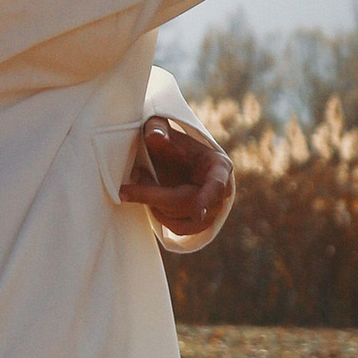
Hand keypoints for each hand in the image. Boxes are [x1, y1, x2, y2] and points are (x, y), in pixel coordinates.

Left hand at [118, 112, 235, 252]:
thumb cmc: (173, 145)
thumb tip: (153, 136)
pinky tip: (150, 200)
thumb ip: (157, 129)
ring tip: (143, 181)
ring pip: (182, 219)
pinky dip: (160, 216)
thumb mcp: (164, 131)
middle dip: (155, 193)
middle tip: (135, 175)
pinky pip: (179, 229)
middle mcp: (222, 193)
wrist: (177, 161)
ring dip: (155, 205)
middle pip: (189, 204)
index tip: (197, 212)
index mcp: (219, 167)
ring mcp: (213, 211)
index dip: (207, 198)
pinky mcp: (201, 225)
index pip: (217, 185)